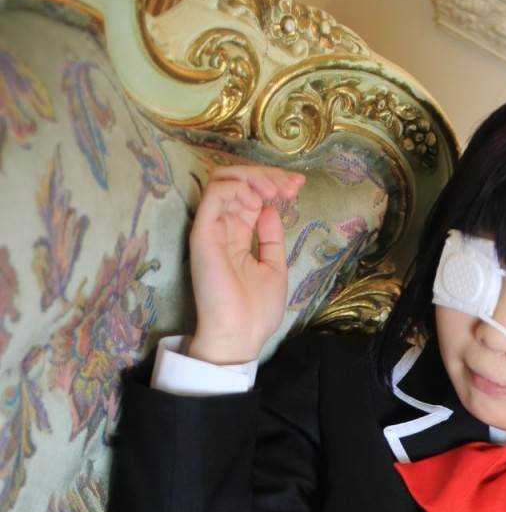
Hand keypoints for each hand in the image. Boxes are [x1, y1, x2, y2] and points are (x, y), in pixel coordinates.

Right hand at [187, 163, 304, 363]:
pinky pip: (214, 193)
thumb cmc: (256, 310)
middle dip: (267, 176)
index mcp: (239, 236)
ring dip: (253, 178)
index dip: (274, 183)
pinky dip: (238, 188)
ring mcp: (212, 228)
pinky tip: (257, 203)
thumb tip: (270, 207)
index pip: (252, 196)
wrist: (239, 335)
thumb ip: (271, 237)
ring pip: (224, 180)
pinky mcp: (202, 233)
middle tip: (289, 185)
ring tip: (274, 192)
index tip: (297, 185)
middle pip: (238, 182)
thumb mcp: (274, 267)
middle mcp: (223, 228)